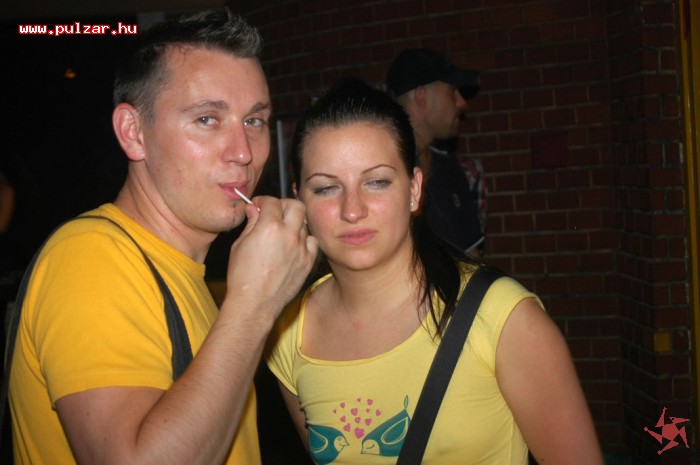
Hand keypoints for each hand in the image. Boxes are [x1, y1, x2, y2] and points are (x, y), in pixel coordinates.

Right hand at [223, 196, 317, 321]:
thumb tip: (254, 209)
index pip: (272, 201)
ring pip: (305, 224)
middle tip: (275, 213)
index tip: (259, 206)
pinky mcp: (308, 262)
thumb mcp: (240, 245)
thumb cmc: (242, 277)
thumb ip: (251, 223)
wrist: (255, 304)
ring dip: (294, 223)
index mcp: (269, 227)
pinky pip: (312, 243)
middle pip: (296, 205)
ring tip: (283, 232)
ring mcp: (302, 249)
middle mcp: (289, 235)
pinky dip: (305, 241)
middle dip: (284, 205)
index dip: (263, 201)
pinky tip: (294, 246)